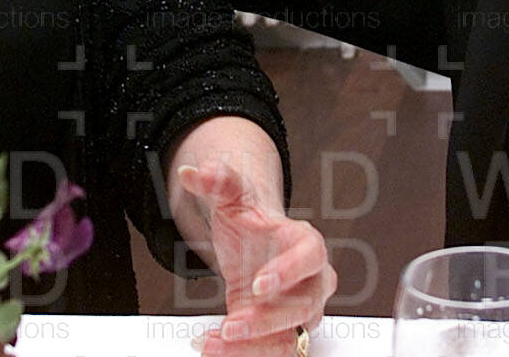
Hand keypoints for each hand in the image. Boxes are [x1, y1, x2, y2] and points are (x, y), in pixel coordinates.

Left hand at [179, 160, 335, 356]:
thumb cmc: (251, 226)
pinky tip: (213, 347)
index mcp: (306, 244)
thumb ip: (218, 182)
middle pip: (305, 306)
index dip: (290, 271)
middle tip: (232, 325)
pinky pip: (275, 352)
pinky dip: (245, 355)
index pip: (311, 257)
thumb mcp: (234, 199)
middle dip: (267, 320)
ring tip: (215, 342)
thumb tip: (196, 171)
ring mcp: (301, 313)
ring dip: (255, 347)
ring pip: (291, 337)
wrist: (253, 251)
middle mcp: (312, 282)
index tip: (259, 283)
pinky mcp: (284, 335)